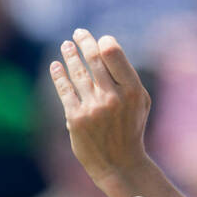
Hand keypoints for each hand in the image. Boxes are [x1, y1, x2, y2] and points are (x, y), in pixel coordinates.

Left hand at [49, 28, 151, 185]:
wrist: (120, 162)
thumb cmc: (131, 127)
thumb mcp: (141, 101)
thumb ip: (128, 77)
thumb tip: (107, 50)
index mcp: (132, 90)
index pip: (114, 53)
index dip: (104, 43)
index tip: (99, 40)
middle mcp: (113, 97)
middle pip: (94, 58)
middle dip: (84, 41)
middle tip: (79, 33)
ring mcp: (93, 108)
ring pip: (77, 72)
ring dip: (69, 54)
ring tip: (65, 45)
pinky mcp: (76, 119)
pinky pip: (65, 90)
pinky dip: (59, 75)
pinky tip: (56, 65)